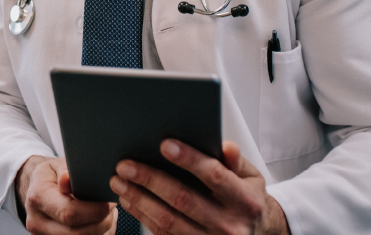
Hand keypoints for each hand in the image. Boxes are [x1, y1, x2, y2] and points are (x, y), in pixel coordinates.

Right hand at [16, 155, 116, 234]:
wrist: (35, 189)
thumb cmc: (51, 174)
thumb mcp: (57, 164)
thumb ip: (65, 170)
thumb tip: (67, 179)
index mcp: (39, 197)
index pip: (68, 213)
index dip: (94, 211)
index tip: (110, 202)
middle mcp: (37, 222)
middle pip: (76, 233)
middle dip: (102, 222)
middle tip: (113, 206)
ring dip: (101, 231)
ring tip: (108, 213)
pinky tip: (100, 222)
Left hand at [109, 141, 289, 234]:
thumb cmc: (247, 199)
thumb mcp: (251, 177)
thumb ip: (236, 161)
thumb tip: (226, 146)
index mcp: (245, 201)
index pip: (215, 175)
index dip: (189, 159)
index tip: (165, 144)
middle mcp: (228, 226)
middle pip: (184, 199)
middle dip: (151, 179)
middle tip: (126, 163)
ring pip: (168, 221)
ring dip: (139, 199)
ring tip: (119, 180)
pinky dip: (142, 216)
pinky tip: (129, 200)